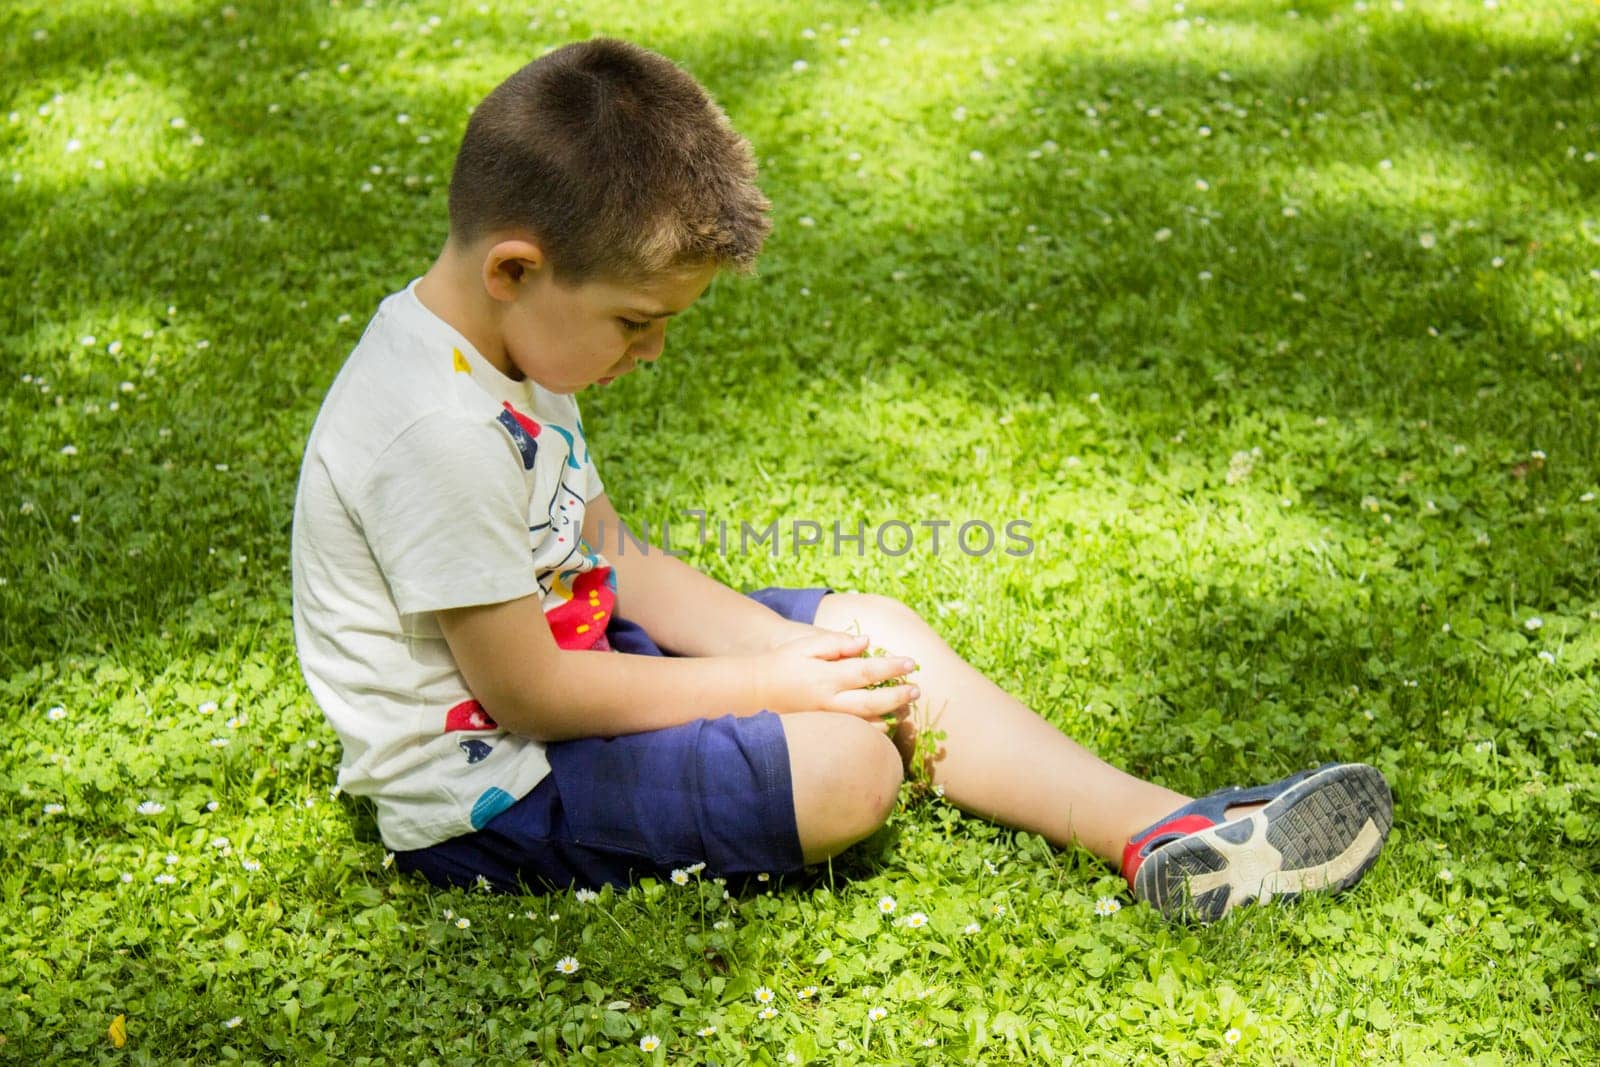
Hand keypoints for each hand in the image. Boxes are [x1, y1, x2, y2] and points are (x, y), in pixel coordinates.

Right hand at [756, 630, 918, 724]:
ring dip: (889, 716)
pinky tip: (883, 724)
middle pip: (872, 702)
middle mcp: (829, 701)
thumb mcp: (806, 646)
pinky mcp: (822, 730)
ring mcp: (826, 720)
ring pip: (865, 723)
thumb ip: (836, 643)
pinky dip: (871, 731)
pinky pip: (852, 734)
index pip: (867, 671)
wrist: (754, 691)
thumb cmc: (782, 663)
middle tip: (917, 690)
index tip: (911, 663)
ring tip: (906, 708)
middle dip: (898, 696)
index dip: (892, 667)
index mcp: (827, 677)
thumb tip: (866, 643)